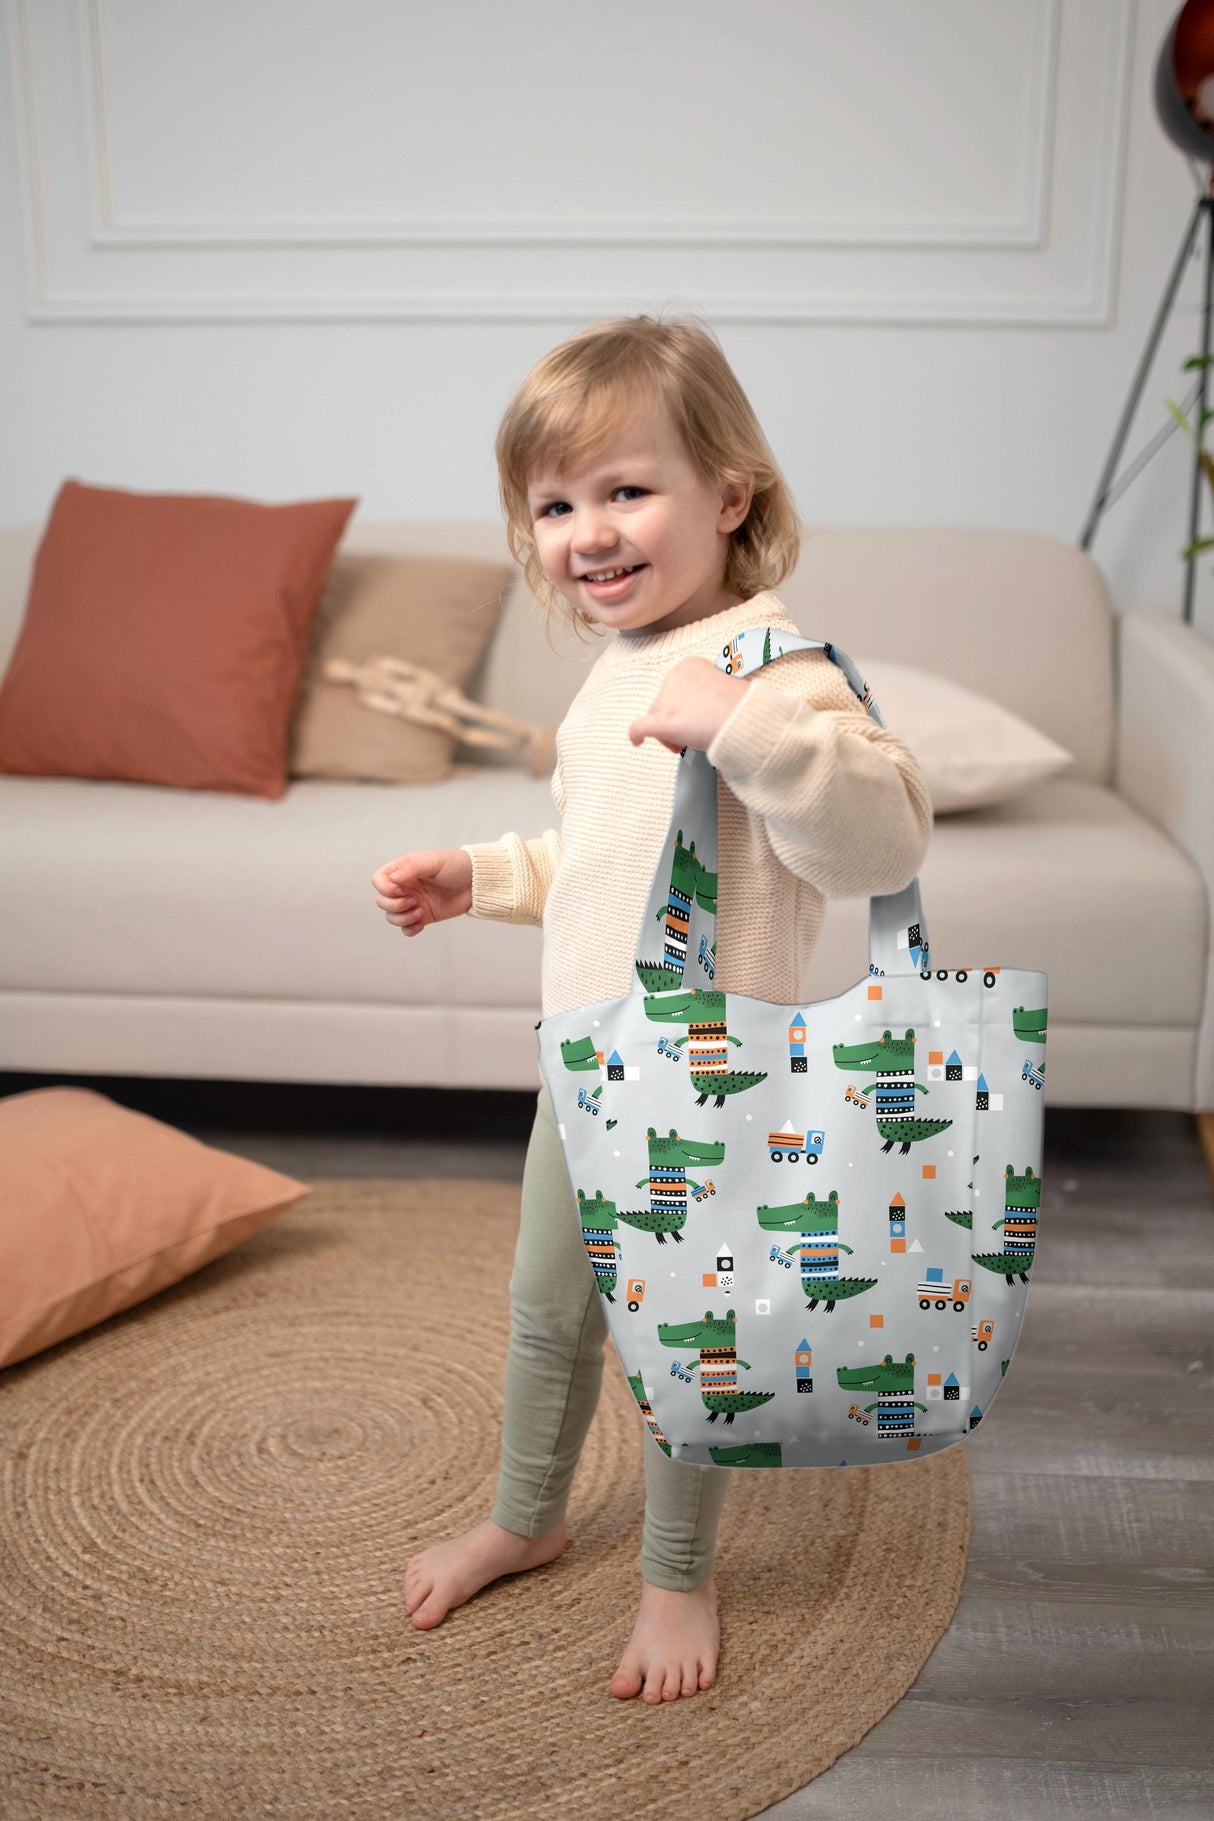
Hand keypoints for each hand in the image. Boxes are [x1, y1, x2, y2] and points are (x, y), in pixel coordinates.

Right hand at [370, 848, 472, 936]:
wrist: (477, 883)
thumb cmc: (457, 866)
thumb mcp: (434, 862)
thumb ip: (412, 868)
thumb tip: (393, 878)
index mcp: (404, 870)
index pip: (378, 880)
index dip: (384, 888)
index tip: (402, 889)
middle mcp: (405, 887)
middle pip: (381, 901)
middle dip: (394, 905)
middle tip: (415, 901)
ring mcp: (413, 903)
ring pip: (391, 916)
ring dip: (402, 918)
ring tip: (420, 913)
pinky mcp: (423, 916)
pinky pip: (406, 928)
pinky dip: (409, 929)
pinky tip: (421, 924)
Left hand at [627, 655, 749, 753]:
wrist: (747, 720)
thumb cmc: (741, 707)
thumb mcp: (722, 689)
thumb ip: (703, 695)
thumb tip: (696, 710)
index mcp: (689, 665)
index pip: (675, 688)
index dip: (683, 706)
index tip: (696, 718)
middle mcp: (674, 677)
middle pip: (663, 702)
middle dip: (675, 720)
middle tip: (692, 734)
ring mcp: (667, 700)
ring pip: (655, 716)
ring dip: (667, 731)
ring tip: (686, 743)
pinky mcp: (662, 722)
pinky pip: (640, 728)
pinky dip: (636, 735)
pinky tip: (637, 743)